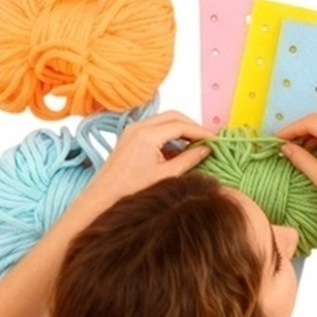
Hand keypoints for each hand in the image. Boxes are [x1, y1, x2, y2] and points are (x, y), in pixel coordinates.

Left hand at [87, 110, 214, 204]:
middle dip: (192, 126)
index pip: (181, 125)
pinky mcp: (130, 137)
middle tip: (207, 139)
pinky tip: (178, 150)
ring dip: (181, 130)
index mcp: (147, 135)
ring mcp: (132, 130)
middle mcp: (138, 127)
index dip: (201, 131)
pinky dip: (169, 135)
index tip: (215, 140)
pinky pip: (155, 128)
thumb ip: (189, 160)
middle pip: (173, 117)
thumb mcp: (166, 176)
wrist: (101, 200)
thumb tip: (206, 149)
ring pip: (164, 121)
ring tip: (196, 145)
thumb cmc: (131, 191)